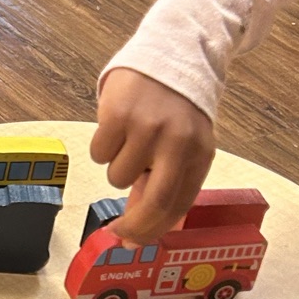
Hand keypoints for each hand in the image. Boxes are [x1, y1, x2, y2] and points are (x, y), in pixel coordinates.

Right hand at [89, 69, 214, 243]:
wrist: (169, 54)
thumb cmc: (175, 109)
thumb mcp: (182, 145)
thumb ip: (165, 181)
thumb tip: (138, 226)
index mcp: (199, 153)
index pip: (177, 205)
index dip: (152, 230)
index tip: (132, 243)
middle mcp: (177, 142)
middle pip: (153, 202)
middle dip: (132, 225)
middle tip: (116, 233)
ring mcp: (148, 127)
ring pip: (117, 177)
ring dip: (117, 167)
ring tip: (129, 142)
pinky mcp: (119, 114)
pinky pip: (99, 153)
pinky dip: (103, 147)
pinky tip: (118, 127)